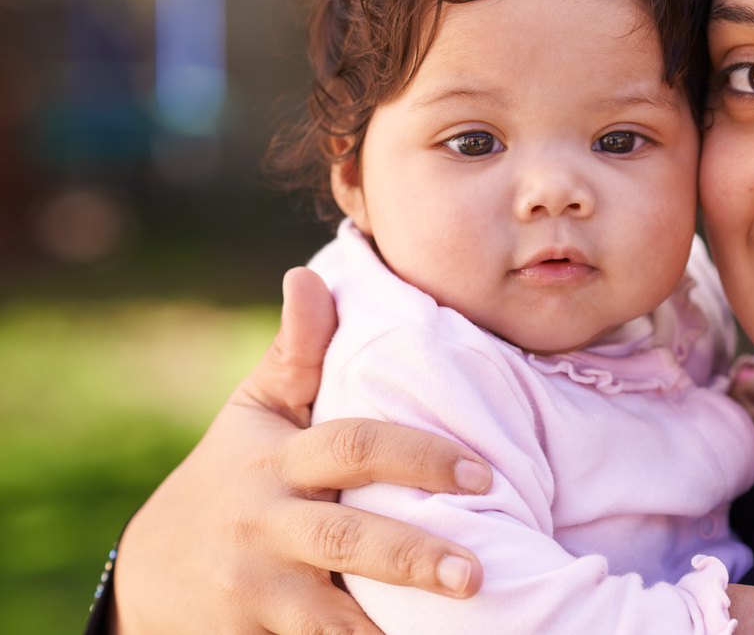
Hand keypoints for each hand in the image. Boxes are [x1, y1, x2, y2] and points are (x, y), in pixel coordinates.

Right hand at [111, 267, 493, 634]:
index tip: (481, 472)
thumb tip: (310, 274)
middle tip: (478, 572)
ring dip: (388, 624)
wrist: (153, 573)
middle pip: (345, 539)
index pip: (351, 447)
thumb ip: (296, 353)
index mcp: (277, 458)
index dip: (416, 456)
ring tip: (460, 627)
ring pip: (329, 615)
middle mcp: (265, 523)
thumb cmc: (230, 473)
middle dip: (413, 555)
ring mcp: (256, 588)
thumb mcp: (254, 412)